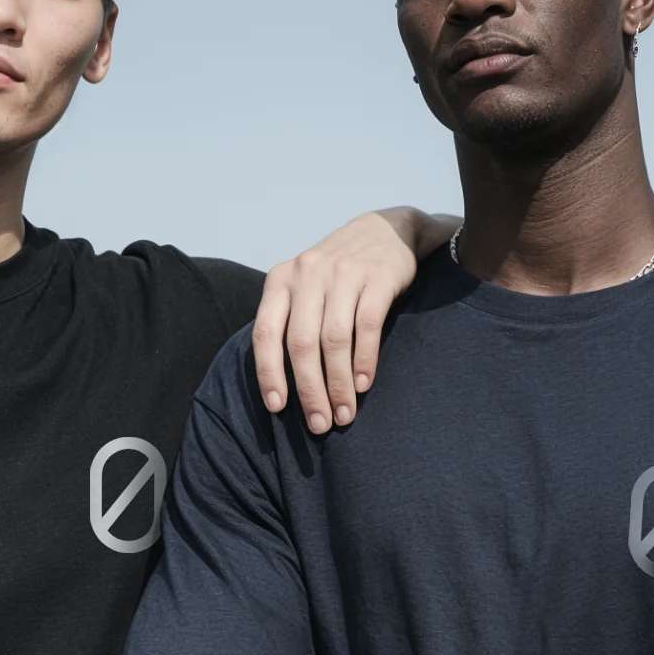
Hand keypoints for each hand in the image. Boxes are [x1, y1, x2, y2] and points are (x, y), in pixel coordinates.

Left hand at [252, 209, 439, 434]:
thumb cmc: (339, 272)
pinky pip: (367, 326)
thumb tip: (279, 381)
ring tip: (345, 412)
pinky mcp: (376, 277)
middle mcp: (307, 274)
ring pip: (334, 340)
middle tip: (320, 424)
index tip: (277, 408)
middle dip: (310, 390)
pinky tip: (364, 384)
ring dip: (339, 383)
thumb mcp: (305, 284)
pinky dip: (364, 360)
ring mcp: (342, 274)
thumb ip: (290, 320)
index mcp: (281, 280)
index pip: (266, 333)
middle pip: (301, 344)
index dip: (268, 374)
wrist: (388, 231)